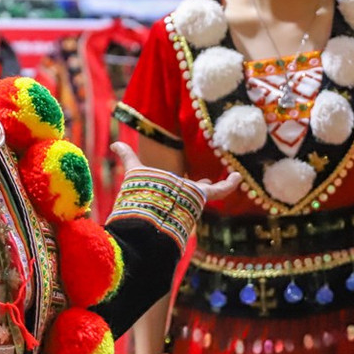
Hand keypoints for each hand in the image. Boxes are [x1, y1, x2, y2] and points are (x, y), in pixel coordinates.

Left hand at [111, 142, 241, 201]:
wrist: (151, 209)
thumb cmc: (141, 191)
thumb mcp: (134, 170)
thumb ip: (127, 157)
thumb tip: (114, 143)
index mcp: (168, 191)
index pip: (178, 187)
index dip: (183, 183)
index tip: (190, 178)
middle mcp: (182, 196)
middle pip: (194, 191)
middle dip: (201, 186)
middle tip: (208, 180)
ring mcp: (193, 197)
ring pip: (210, 191)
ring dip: (221, 186)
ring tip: (235, 179)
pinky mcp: (202, 195)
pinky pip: (218, 191)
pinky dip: (228, 184)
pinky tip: (238, 177)